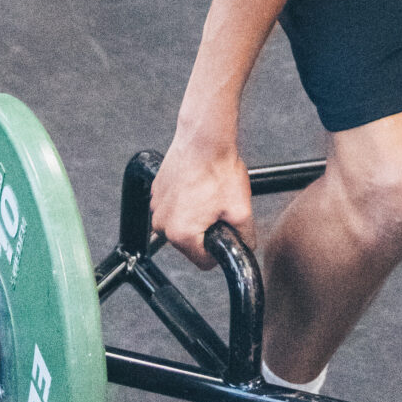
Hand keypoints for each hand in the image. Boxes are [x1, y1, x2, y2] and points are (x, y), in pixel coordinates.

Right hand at [151, 116, 255, 270]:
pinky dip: (185, 202)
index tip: (224, 232)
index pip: (204, 262)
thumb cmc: (218, 169)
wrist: (204, 139)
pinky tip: (198, 187)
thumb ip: (245, 238)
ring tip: (208, 195)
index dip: (219, 249)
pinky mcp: (156, 192)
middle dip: (206, 231)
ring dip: (194, 216)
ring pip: (181, 225)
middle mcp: (163, 224)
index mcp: (181, 234)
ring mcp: (157, 206)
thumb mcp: (241, 210)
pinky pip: (173, 208)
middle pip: (190, 244)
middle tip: (219, 208)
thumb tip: (246, 247)